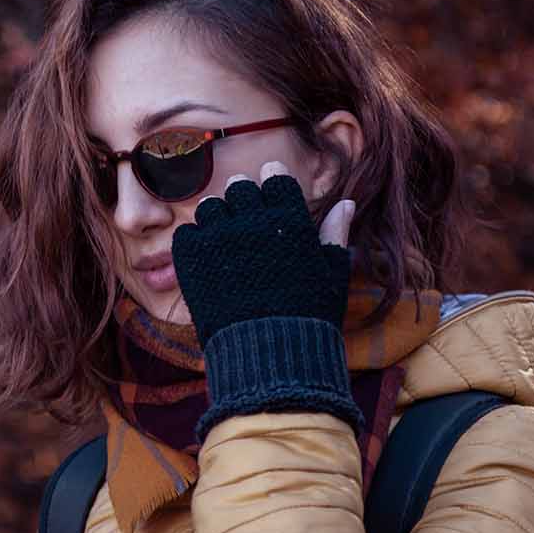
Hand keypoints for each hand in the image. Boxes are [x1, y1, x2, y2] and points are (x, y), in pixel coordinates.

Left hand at [171, 160, 355, 349]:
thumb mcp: (331, 274)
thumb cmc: (309, 316)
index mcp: (289, 218)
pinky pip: (188, 233)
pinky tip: (208, 259)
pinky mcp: (192, 259)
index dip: (272, 183)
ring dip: (218, 219)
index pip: (274, 178)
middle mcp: (252, 220)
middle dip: (243, 199)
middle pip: (239, 188)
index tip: (270, 194)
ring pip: (211, 208)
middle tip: (247, 222)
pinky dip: (196, 242)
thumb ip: (334, 234)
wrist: (270, 354)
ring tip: (226, 241)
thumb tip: (345, 203)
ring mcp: (219, 238)